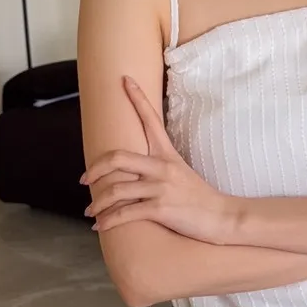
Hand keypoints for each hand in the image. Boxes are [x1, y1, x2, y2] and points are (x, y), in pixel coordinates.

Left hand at [81, 78, 236, 242]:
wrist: (221, 217)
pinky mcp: (160, 208)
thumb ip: (157, 168)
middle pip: (118, 158)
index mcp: (167, 154)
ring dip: (97, 203)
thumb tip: (132, 171)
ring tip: (90, 211)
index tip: (125, 80)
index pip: (151, 120)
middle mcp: (162, 167)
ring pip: (116, 190)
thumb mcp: (180, 173)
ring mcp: (161, 187)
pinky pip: (125, 213)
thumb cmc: (199, 198)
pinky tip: (99, 226)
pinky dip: (107, 221)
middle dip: (95, 170)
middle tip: (84, 180)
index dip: (137, 98)